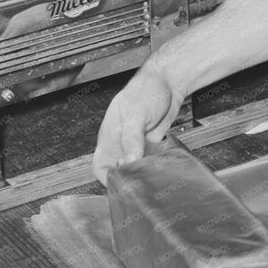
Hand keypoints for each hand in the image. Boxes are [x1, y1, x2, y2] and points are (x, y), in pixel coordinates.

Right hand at [92, 66, 184, 183]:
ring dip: (141, 175)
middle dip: (126, 180)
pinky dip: (153, 167)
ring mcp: (135, 144)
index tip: (123, 186)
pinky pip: (148, 162)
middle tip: (141, 185)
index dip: (107, 178)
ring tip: (153, 179)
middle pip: (116, 170)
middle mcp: (120, 142)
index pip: (99, 165)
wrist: (168, 82)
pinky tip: (162, 169)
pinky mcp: (150, 144)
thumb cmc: (146, 90)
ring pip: (133, 168)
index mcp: (109, 135)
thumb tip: (128, 162)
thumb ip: (131, 139)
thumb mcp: (136, 114)